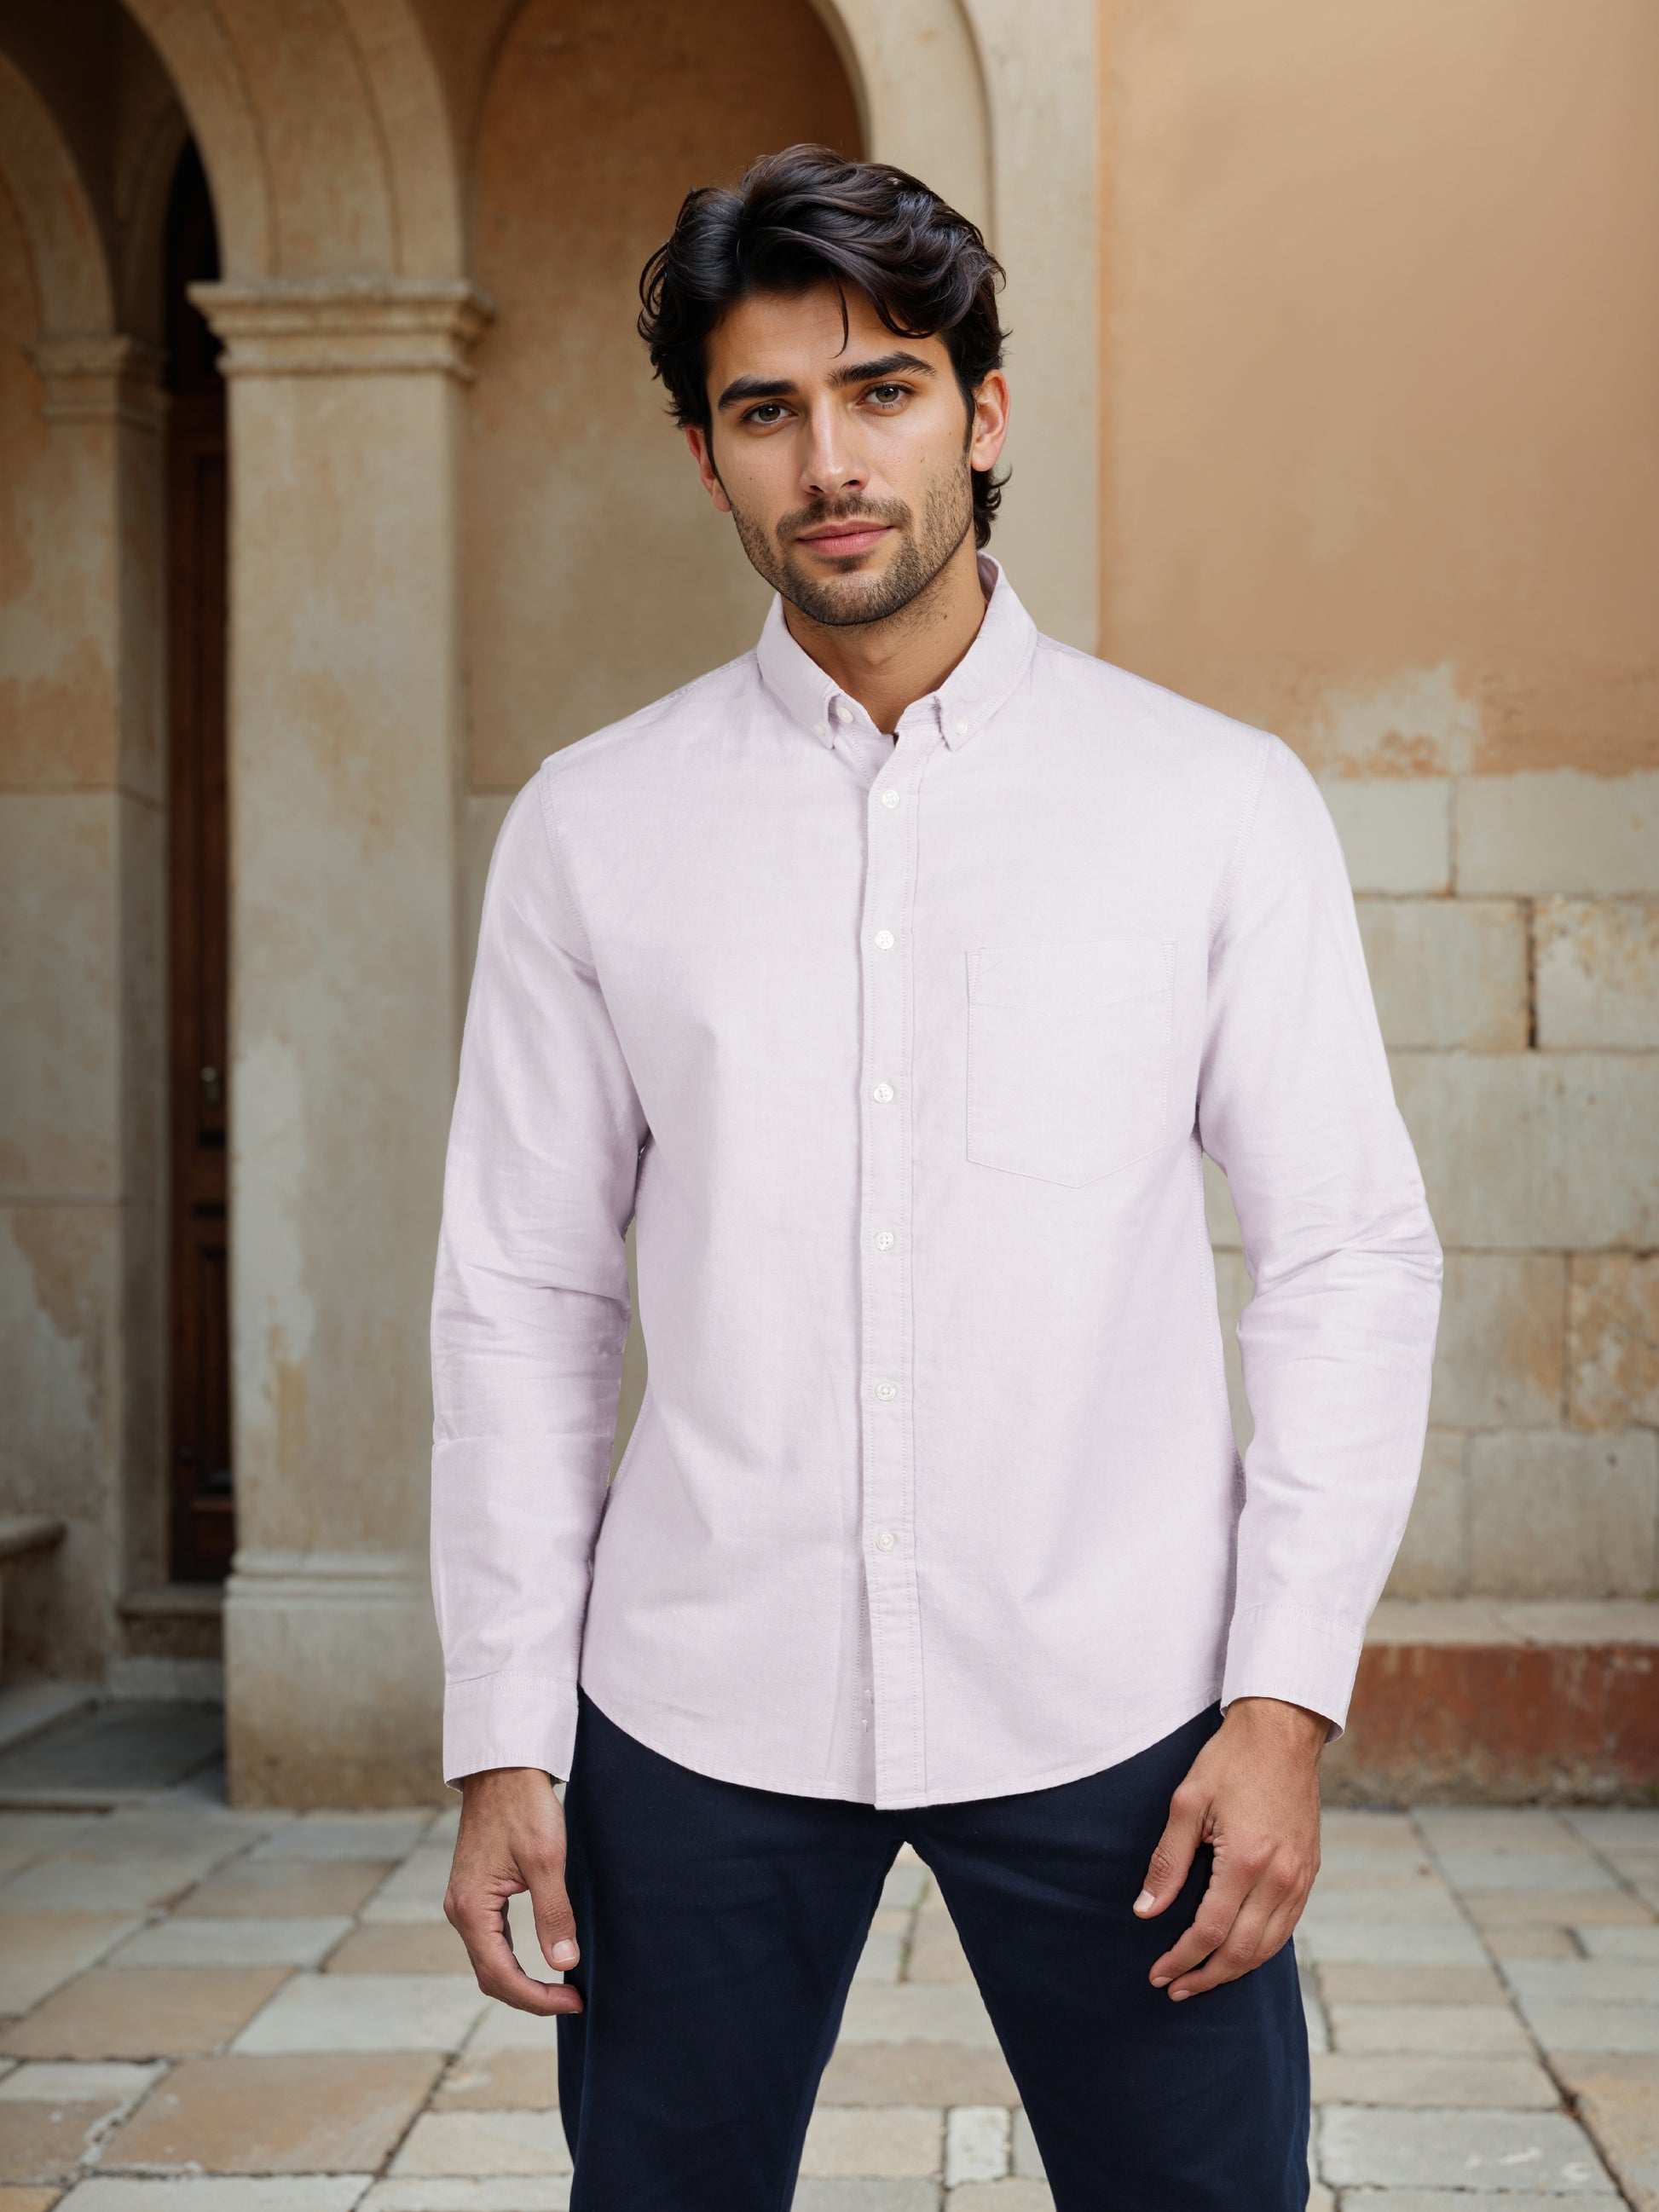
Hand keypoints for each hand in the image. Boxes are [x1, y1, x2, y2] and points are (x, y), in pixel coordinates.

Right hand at [444, 1766, 583, 2014]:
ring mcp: (466, 1900)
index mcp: (471, 1909)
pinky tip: (541, 1957)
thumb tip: (564, 1965)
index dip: (538, 1997)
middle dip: (530, 1995)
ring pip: (490, 1959)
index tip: (575, 2001)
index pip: (501, 1976)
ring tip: (561, 1987)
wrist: (505, 1765)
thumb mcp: (547, 1860)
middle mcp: (461, 1910)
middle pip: (491, 1975)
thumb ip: (553, 1915)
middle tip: (573, 2000)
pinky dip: (515, 1957)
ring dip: (523, 1979)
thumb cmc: (524, 1806)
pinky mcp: (477, 1890)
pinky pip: (492, 1938)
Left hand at [1133, 1696, 1325, 2000]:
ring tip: (1201, 1979)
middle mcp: (1280, 1877)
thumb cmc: (1230, 1760)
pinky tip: (1238, 1952)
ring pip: (1269, 1946)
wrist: (1282, 1732)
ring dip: (1234, 1970)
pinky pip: (1287, 1926)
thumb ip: (1167, 1861)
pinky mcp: (1309, 1871)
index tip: (1157, 1974)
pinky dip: (1261, 1948)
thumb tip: (1145, 1910)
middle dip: (1205, 1975)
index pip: (1209, 1930)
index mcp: (1247, 1861)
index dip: (1181, 1958)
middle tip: (1174, 1988)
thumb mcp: (1187, 1802)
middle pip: (1242, 1950)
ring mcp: (1300, 1877)